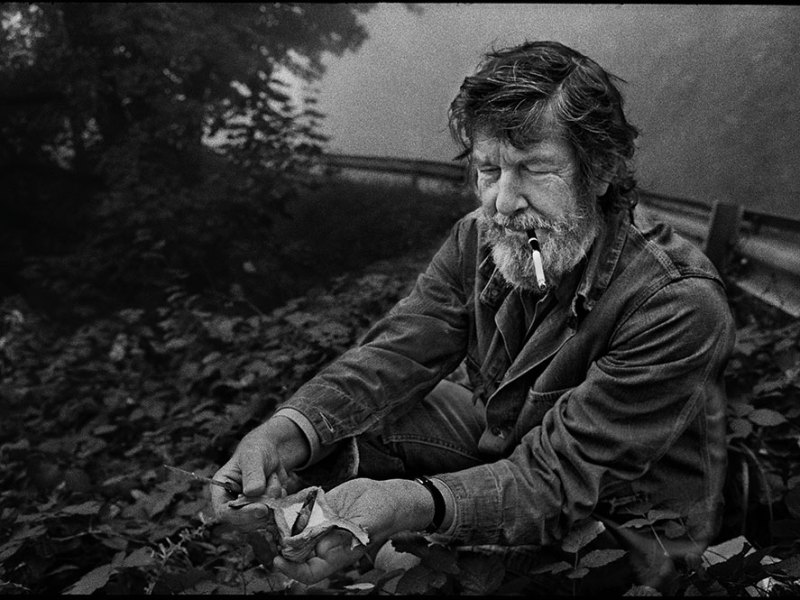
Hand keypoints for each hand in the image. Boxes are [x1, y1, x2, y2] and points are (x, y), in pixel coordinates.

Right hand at [211, 416, 308, 528]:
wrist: (270, 453)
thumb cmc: (256, 450)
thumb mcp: (253, 457)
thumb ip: (252, 473)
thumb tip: (252, 492)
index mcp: (221, 490)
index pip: (224, 512)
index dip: (242, 515)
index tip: (262, 509)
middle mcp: (231, 503)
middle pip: (244, 522)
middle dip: (262, 508)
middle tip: (273, 489)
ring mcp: (247, 509)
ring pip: (261, 519)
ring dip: (273, 500)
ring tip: (272, 478)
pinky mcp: (262, 511)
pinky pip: (274, 515)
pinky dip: (280, 501)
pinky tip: (277, 485)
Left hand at [274, 477, 431, 583]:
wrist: (387, 496)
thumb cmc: (383, 515)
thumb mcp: (369, 524)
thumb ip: (353, 533)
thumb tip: (339, 542)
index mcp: (335, 554)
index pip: (309, 571)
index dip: (292, 570)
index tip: (278, 559)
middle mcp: (324, 542)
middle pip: (294, 551)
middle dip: (279, 544)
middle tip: (264, 531)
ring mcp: (321, 525)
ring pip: (294, 531)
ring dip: (280, 525)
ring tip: (265, 514)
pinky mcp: (320, 508)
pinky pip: (301, 511)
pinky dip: (291, 507)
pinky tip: (280, 501)